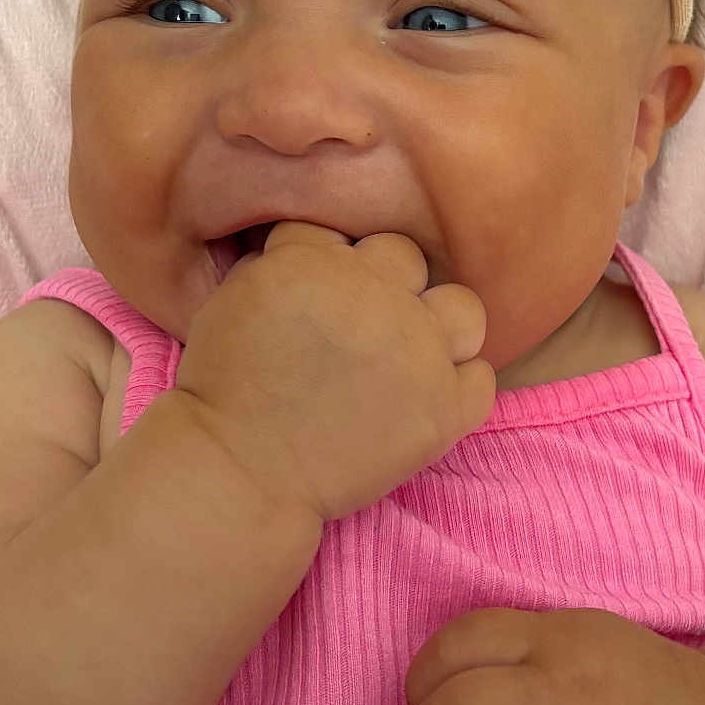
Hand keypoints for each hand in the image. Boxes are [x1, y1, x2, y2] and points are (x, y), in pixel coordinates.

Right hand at [174, 222, 494, 523]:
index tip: (315, 297)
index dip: (326, 263)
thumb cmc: (223, 390)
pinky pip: (481, 380)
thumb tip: (307, 255)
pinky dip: (457, 390)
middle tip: (361, 325)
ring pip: (464, 308)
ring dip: (441, 327)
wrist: (240, 471)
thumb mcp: (231, 300)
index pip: (339, 233)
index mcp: (317, 261)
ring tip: (412, 354)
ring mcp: (418, 350)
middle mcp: (377, 294)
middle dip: (385, 283)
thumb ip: (278, 264)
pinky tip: (424, 402)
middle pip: (406, 256)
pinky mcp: (443, 407)